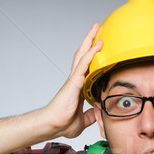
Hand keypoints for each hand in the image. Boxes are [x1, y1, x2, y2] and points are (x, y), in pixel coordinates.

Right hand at [44, 23, 102, 138]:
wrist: (54, 125)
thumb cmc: (63, 122)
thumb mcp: (83, 119)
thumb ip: (91, 114)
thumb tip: (98, 112)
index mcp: (78, 87)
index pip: (87, 67)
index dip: (92, 56)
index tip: (99, 46)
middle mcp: (75, 79)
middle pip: (84, 55)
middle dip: (90, 40)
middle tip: (97, 28)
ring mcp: (74, 79)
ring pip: (83, 54)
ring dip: (90, 40)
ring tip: (96, 28)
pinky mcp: (74, 81)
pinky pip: (84, 64)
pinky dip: (91, 53)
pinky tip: (97, 44)